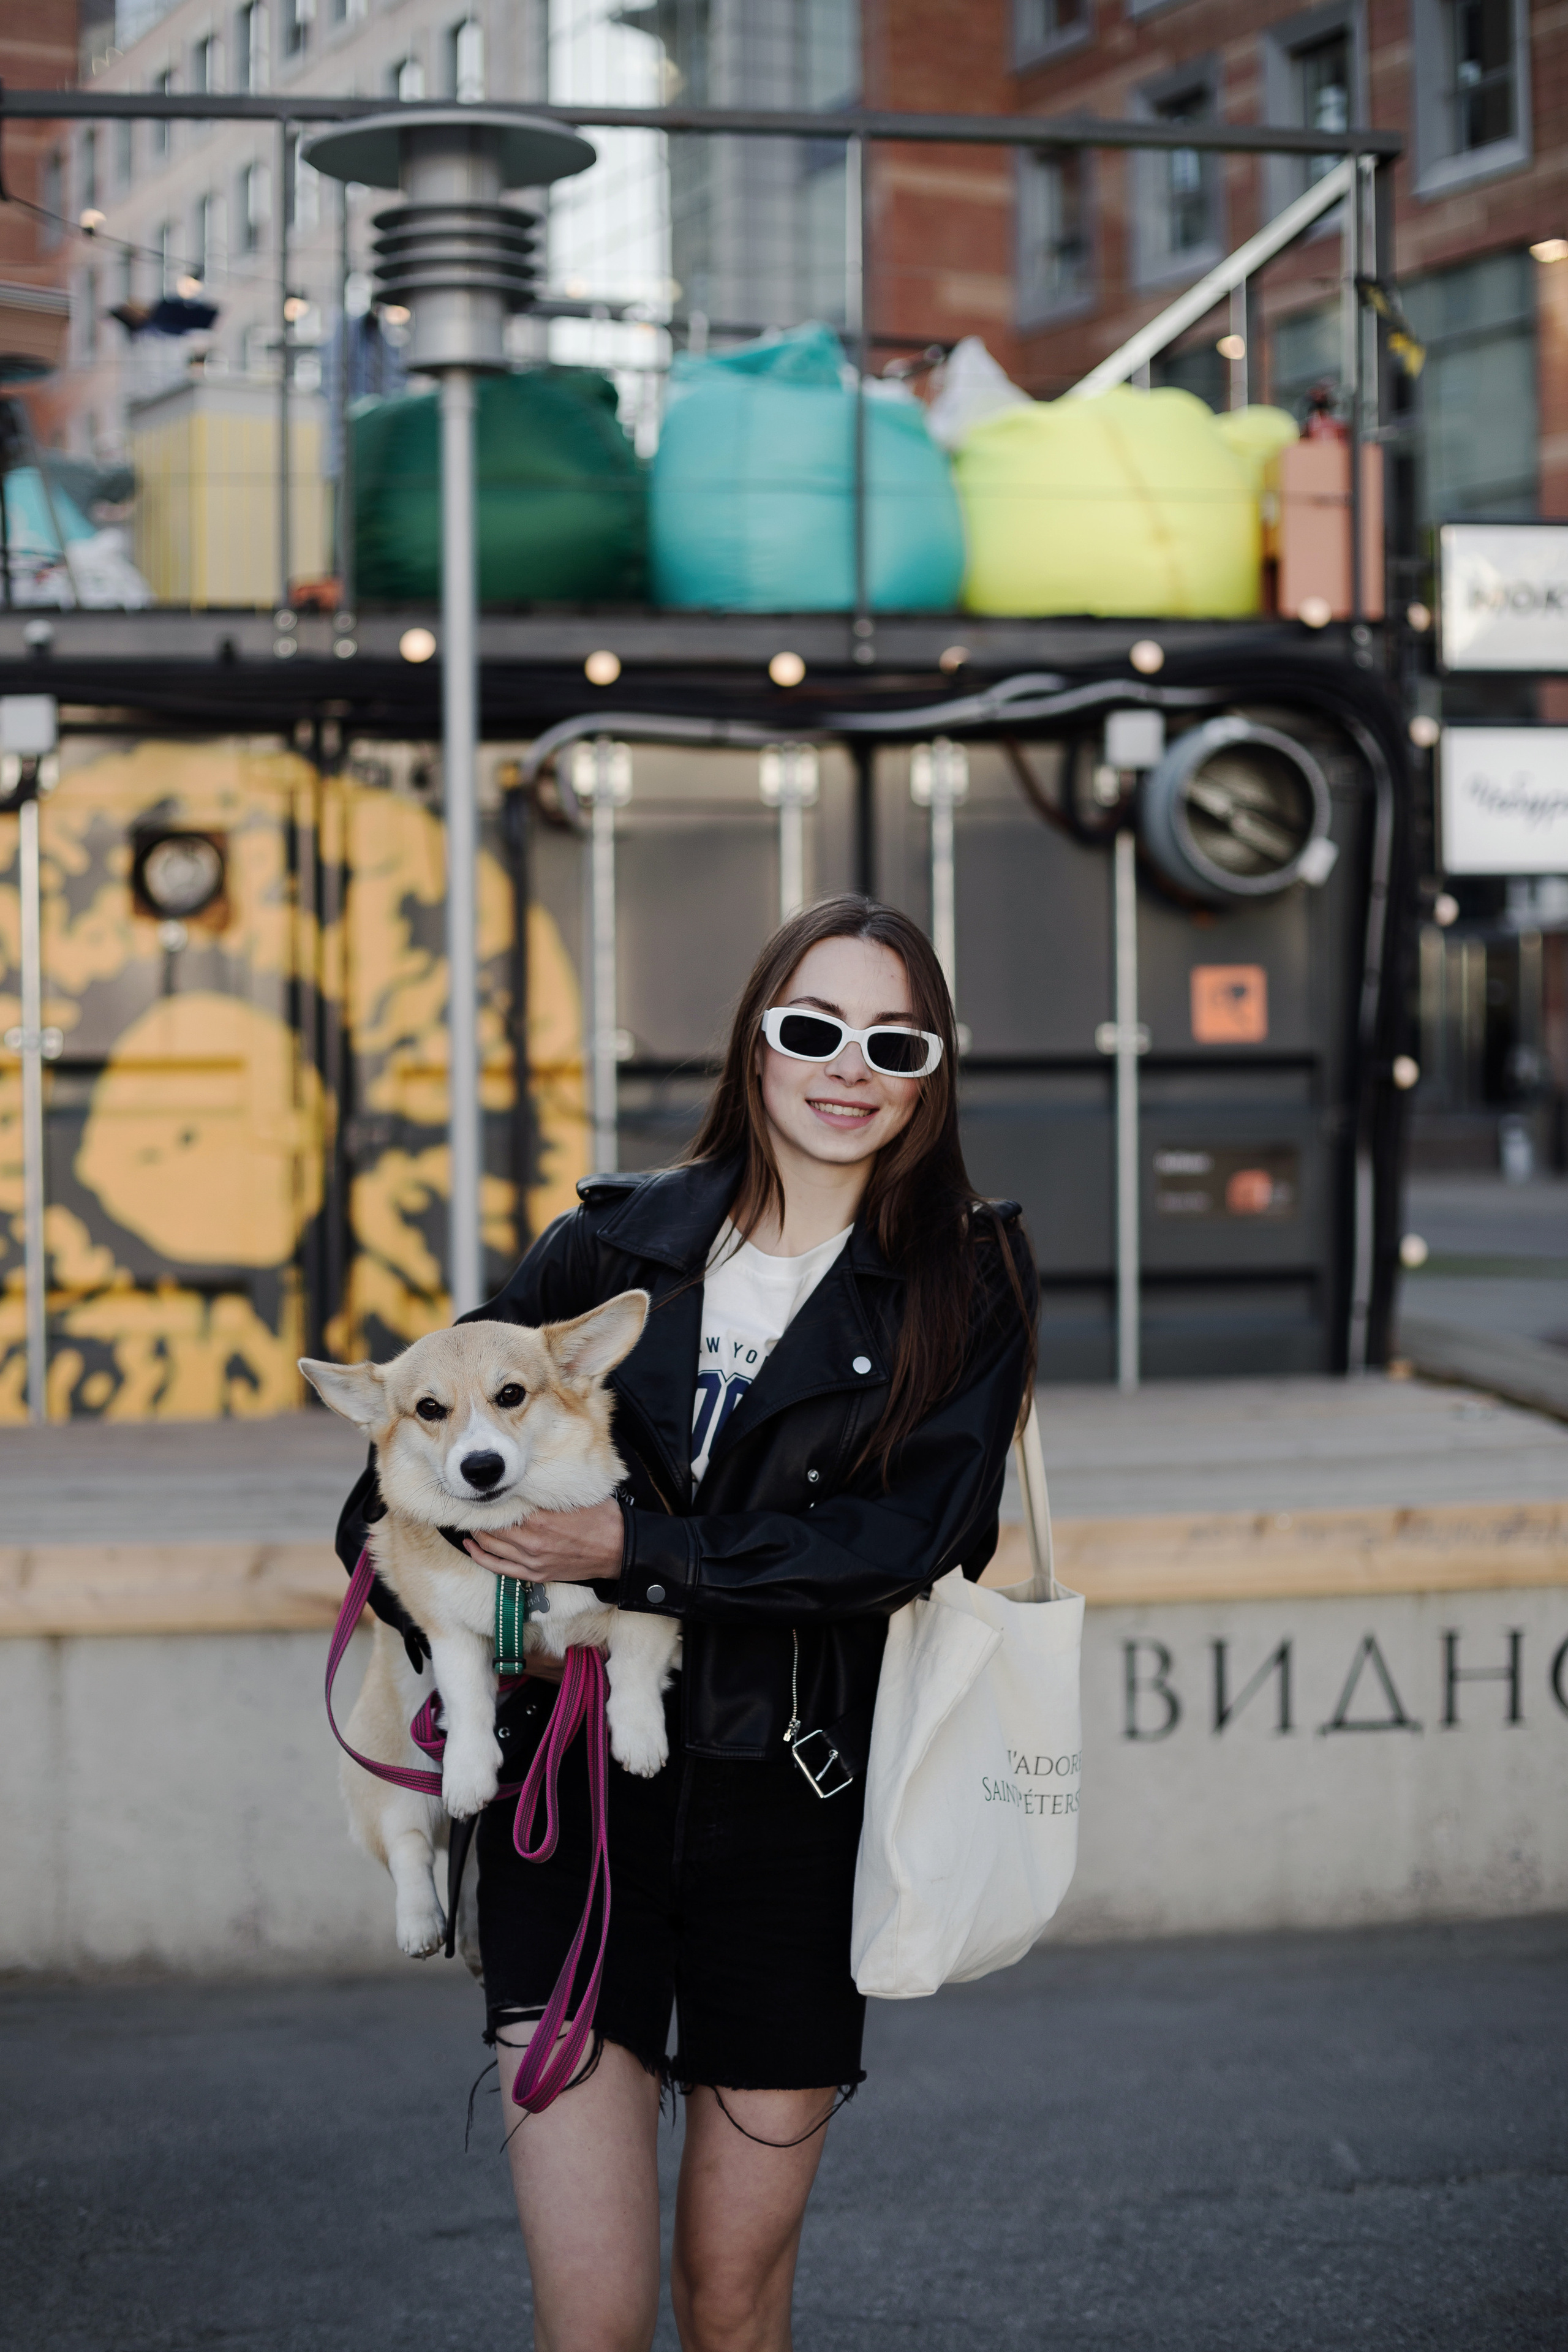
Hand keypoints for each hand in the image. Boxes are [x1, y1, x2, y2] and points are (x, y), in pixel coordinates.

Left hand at [464, 1498, 623, 1583]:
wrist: (618, 1550)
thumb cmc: (602, 1518)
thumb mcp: (575, 1496)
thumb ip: (548, 1489)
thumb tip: (527, 1476)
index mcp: (541, 1519)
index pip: (502, 1508)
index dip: (489, 1499)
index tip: (481, 1491)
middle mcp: (532, 1541)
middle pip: (493, 1527)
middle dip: (479, 1516)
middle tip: (471, 1504)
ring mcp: (533, 1561)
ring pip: (491, 1547)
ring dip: (477, 1534)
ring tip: (470, 1521)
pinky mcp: (536, 1574)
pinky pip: (500, 1568)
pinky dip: (481, 1557)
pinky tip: (471, 1547)